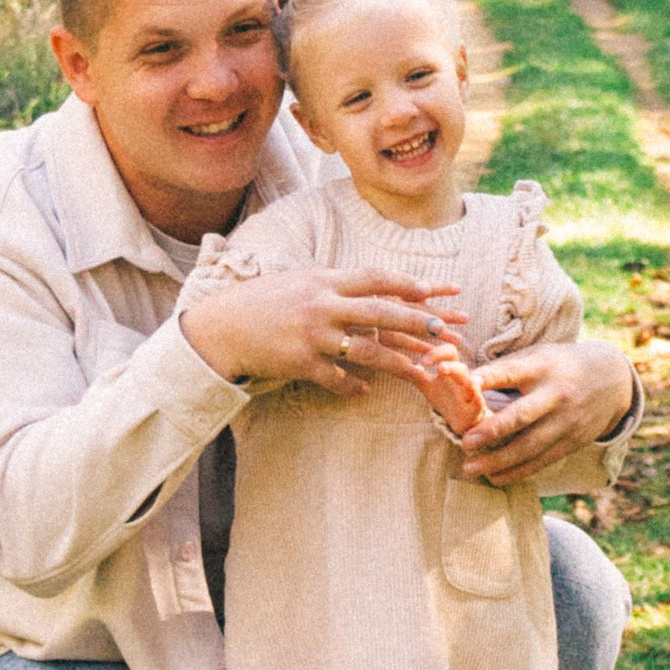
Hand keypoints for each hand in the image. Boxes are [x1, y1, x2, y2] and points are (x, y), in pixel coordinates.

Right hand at [179, 262, 461, 393]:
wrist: (222, 327)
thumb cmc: (262, 301)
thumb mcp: (298, 281)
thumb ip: (333, 285)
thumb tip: (369, 286)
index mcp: (324, 281)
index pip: (376, 278)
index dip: (409, 284)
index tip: (437, 290)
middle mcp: (322, 305)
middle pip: (381, 312)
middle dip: (419, 322)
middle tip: (447, 331)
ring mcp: (313, 335)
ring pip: (367, 350)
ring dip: (399, 364)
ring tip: (422, 374)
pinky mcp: (301, 363)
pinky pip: (336, 378)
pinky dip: (353, 386)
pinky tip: (366, 391)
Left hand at [454, 333, 639, 485]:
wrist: (613, 379)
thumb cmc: (561, 364)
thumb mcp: (540, 355)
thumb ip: (508, 368)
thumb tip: (464, 379)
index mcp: (542, 367)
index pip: (511, 372)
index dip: (488, 378)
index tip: (464, 384)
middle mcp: (555, 395)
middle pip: (522, 416)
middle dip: (492, 431)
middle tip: (465, 443)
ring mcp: (566, 421)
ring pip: (530, 446)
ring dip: (498, 461)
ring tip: (470, 468)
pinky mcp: (573, 442)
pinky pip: (542, 461)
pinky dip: (517, 472)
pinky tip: (495, 478)